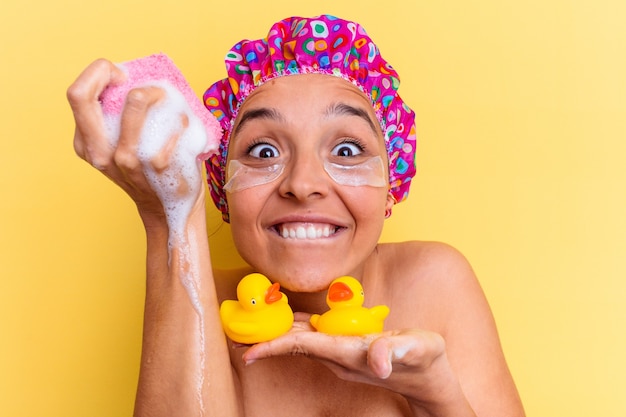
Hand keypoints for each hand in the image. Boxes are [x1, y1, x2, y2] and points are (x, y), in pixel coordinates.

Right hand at [67, 59, 205, 222]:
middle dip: (110, 73)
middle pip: (84, 95)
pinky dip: (182, 118)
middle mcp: (99, 153)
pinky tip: (185, 124)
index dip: (99, 74)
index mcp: (86, 144)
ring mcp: (127, 161)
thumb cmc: (149, 172)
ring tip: (169, 99)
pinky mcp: (157, 168)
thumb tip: (138, 77)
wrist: (168, 212)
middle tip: (136, 79)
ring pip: (135, 101)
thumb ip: (119, 119)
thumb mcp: (122, 147)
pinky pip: (171, 124)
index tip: (123, 76)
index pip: (77, 94)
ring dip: (157, 91)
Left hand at [242, 313, 469, 411]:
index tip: (247, 349)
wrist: (430, 379)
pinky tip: (285, 318)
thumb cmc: (425, 361)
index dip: (275, 345)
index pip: (303, 345)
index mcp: (349, 351)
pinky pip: (312, 337)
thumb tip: (378, 359)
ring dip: (275, 332)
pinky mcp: (345, 349)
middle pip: (293, 344)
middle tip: (233, 329)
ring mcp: (340, 354)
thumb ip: (398, 350)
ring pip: (300, 340)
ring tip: (248, 323)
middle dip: (264, 338)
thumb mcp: (420, 350)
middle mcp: (338, 355)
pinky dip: (295, 328)